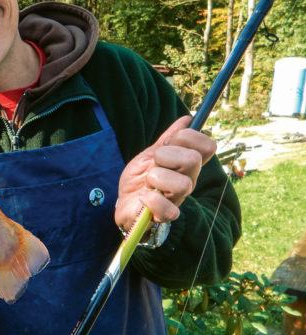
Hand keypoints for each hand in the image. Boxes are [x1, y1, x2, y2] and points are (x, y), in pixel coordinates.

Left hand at [114, 116, 216, 231]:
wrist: (126, 202)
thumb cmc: (140, 178)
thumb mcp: (150, 154)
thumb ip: (168, 138)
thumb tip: (187, 119)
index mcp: (188, 164)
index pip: (207, 146)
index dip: (188, 137)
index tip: (170, 141)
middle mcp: (188, 180)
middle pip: (193, 160)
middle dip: (165, 155)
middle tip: (154, 163)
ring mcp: (178, 198)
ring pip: (182, 185)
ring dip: (156, 178)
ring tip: (147, 182)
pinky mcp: (165, 215)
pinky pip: (168, 209)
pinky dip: (151, 199)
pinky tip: (143, 196)